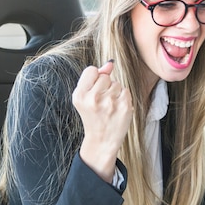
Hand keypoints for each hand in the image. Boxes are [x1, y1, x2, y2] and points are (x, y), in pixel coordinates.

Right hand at [72, 60, 132, 182]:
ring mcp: (110, 103)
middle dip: (105, 86)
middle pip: (105, 76)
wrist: (102, 140)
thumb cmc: (93, 116)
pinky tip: (117, 109)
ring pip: (116, 83)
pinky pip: (125, 91)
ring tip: (109, 107)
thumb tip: (110, 64)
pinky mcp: (124, 107)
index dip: (95, 79)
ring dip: (115, 93)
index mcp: (79, 95)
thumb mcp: (85, 98)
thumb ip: (94, 78)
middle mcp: (93, 98)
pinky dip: (123, 98)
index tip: (93, 92)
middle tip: (101, 103)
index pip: (92, 70)